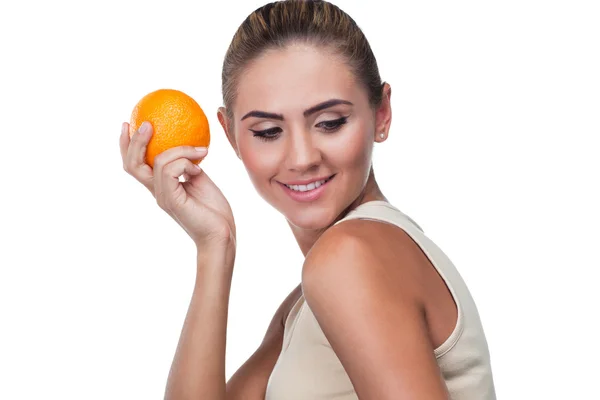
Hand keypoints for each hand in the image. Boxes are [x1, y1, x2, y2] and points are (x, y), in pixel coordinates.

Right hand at [120, 121, 235, 249]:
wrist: (221, 235)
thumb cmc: (214, 210)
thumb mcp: (200, 180)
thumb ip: (189, 166)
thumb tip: (190, 147)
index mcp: (161, 187)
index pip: (135, 165)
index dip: (127, 145)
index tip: (129, 123)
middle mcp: (157, 192)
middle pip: (132, 164)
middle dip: (136, 141)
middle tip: (147, 123)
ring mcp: (163, 197)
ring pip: (159, 162)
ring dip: (181, 150)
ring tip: (200, 151)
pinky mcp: (172, 201)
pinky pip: (171, 171)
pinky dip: (185, 162)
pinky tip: (200, 167)